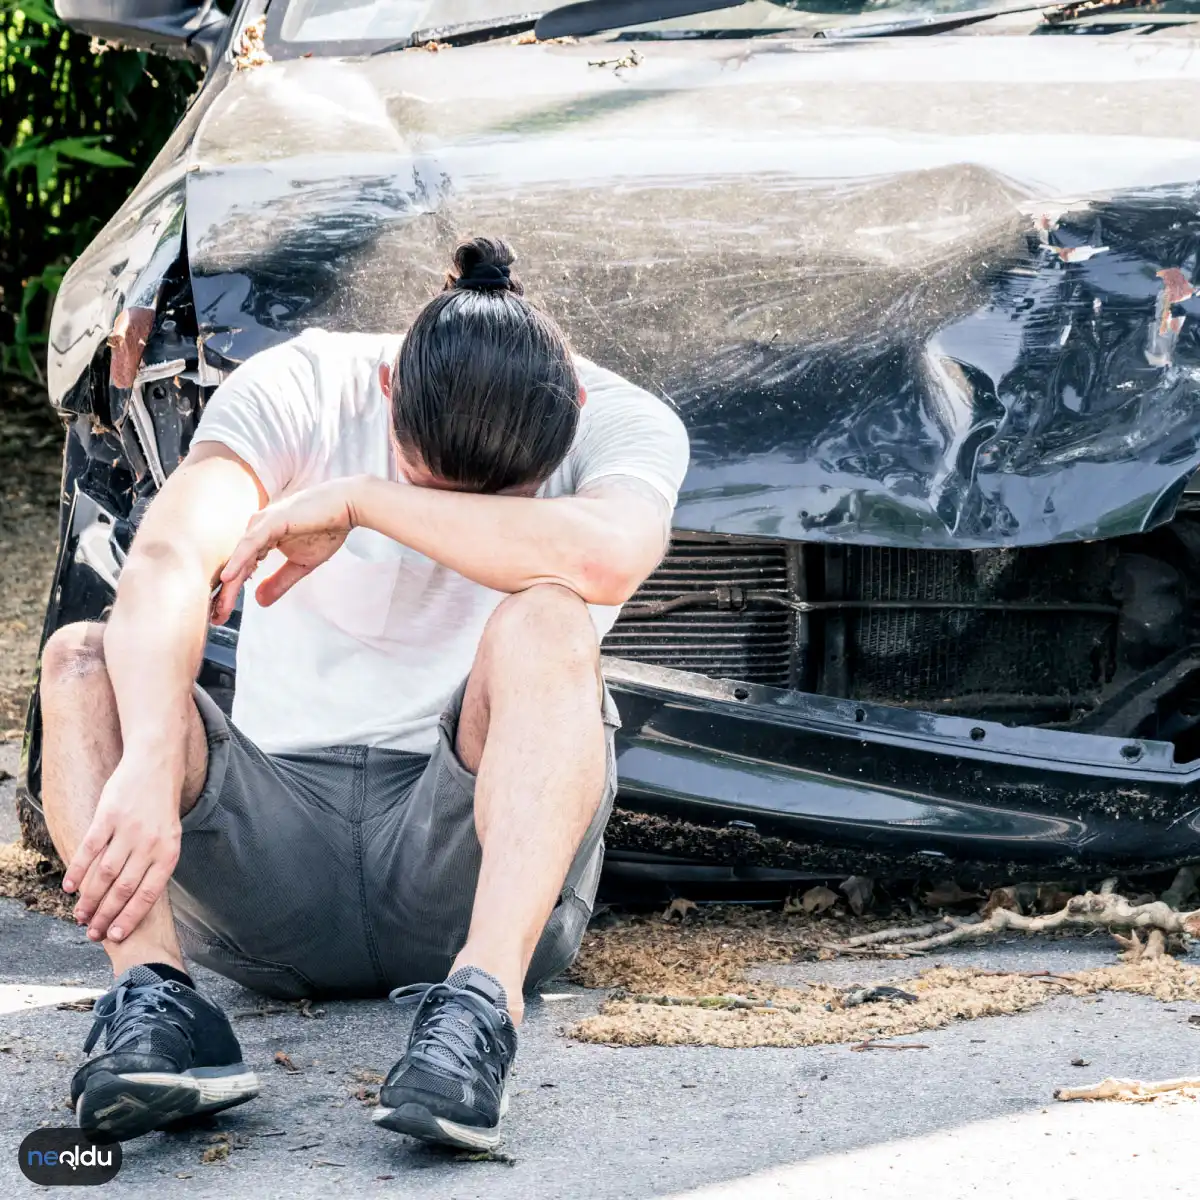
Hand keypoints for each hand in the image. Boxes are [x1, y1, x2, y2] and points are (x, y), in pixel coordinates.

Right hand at [63, 754, 182, 943]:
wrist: (156, 764)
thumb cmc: (161, 805)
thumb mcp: (170, 835)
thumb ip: (155, 863)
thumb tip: (136, 899)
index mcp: (169, 852)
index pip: (148, 894)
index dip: (130, 917)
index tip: (116, 936)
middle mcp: (149, 843)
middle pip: (124, 888)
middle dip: (107, 914)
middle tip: (93, 932)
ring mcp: (127, 830)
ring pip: (104, 874)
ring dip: (90, 898)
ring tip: (80, 915)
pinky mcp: (107, 816)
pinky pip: (89, 849)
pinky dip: (78, 870)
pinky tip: (70, 887)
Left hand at [212, 478, 358, 622]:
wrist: (346, 506)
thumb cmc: (327, 529)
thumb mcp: (301, 564)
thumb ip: (279, 581)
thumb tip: (258, 601)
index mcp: (262, 538)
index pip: (242, 568)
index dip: (232, 593)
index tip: (222, 615)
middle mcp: (256, 529)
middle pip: (236, 565)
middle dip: (225, 593)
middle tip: (215, 618)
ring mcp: (262, 523)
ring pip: (241, 557)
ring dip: (229, 583)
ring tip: (218, 606)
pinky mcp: (271, 520)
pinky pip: (251, 544)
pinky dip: (238, 561)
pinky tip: (228, 578)